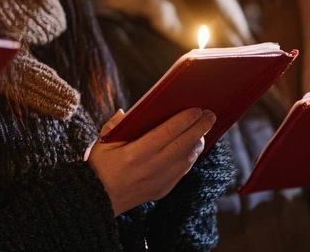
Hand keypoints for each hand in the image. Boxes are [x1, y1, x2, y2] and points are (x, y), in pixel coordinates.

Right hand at [88, 107, 215, 214]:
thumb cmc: (99, 167)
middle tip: (210, 115)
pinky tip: (191, 147)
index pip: (166, 133)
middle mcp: (150, 168)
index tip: (197, 110)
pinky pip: (182, 171)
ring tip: (202, 130)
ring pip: (186, 159)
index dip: (184, 120)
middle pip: (182, 145)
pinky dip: (190, 157)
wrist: (98, 200)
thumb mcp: (101, 143)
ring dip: (197, 143)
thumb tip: (125, 112)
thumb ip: (114, 125)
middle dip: (199, 128)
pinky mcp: (163, 190)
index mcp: (135, 154)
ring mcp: (159, 181)